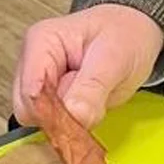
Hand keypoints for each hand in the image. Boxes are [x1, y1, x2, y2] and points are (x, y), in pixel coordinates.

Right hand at [13, 4, 163, 129]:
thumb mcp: (116, 58)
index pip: (31, 92)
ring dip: (71, 121)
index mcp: (41, 42)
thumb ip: (93, 88)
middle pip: (30, 111)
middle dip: (64, 117)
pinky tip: (90, 105)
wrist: (133, 36)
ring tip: (94, 96)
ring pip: (41, 122)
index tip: (82, 118)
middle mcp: (32, 63)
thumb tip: (74, 115)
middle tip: (95, 99)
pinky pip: (54, 126)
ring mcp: (38, 84)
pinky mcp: (48, 101)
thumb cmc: (124, 36)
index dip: (55, 113)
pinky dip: (74, 124)